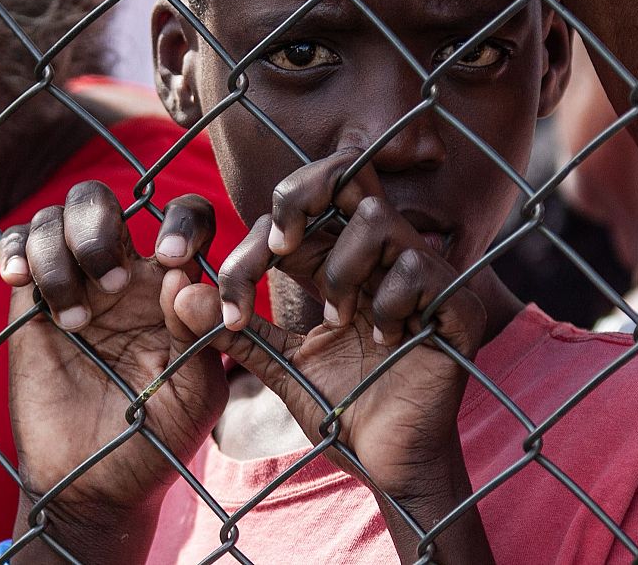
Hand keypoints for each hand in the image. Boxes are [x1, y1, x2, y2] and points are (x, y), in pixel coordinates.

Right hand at [1, 182, 226, 560]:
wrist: (96, 486)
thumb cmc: (158, 439)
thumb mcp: (195, 394)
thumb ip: (197, 336)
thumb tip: (184, 278)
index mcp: (174, 285)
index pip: (184, 217)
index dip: (179, 221)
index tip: (169, 258)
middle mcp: (123, 273)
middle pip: (104, 200)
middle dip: (101, 228)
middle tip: (113, 284)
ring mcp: (74, 284)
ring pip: (56, 217)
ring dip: (60, 253)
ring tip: (75, 320)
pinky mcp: (30, 306)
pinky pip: (17, 246)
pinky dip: (16, 248)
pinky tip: (19, 281)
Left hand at [165, 149, 493, 562]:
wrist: (391, 464)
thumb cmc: (345, 411)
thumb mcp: (282, 366)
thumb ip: (240, 330)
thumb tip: (180, 293)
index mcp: (341, 265)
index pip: (301, 210)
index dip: (258, 239)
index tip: (234, 298)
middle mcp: (382, 258)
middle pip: (348, 174)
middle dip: (303, 195)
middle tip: (279, 247)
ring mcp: (425, 276)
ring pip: (379, 218)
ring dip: (343, 270)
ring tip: (339, 320)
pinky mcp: (456, 305)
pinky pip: (418, 269)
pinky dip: (388, 304)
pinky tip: (384, 341)